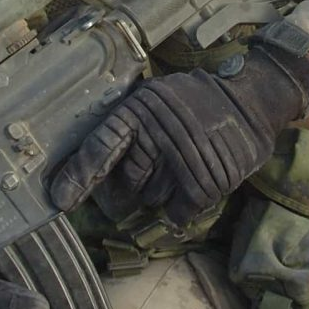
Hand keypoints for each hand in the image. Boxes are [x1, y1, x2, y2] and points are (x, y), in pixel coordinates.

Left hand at [49, 41, 308, 225]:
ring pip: (150, 199)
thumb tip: (89, 164)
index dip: (78, 175)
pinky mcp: (205, 185)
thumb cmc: (193, 99)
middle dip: (132, 181)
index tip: (60, 202)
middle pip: (124, 183)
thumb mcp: (153, 96)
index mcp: (138, 110)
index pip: (100, 146)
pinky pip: (176, 213)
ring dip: (159, 190)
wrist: (249, 100)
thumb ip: (127, 124)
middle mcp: (156, 137)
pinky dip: (181, 206)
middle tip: (153, 163)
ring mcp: (181, 164)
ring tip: (179, 164)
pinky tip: (191, 182)